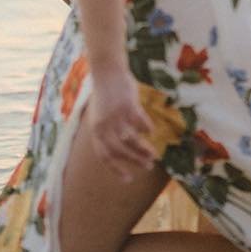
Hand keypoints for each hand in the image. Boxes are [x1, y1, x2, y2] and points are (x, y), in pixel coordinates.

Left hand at [83, 67, 155, 181]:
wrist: (107, 72)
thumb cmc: (104, 94)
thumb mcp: (99, 116)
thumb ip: (106, 132)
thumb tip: (118, 149)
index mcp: (96, 131)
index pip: (105, 156)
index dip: (117, 169)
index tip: (129, 179)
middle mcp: (105, 126)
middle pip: (121, 151)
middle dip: (135, 161)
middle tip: (148, 166)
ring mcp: (116, 117)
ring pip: (133, 140)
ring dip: (144, 150)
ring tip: (154, 156)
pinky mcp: (128, 107)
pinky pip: (141, 123)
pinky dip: (147, 128)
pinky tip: (151, 131)